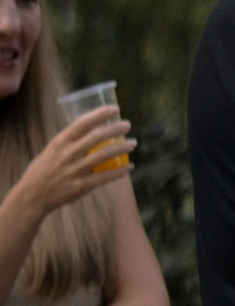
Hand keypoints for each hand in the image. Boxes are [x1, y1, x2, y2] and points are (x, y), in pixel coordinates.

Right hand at [5, 108, 134, 221]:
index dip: (99, 115)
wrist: (31, 196)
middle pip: (96, 137)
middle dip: (114, 129)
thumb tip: (90, 130)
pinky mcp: (80, 186)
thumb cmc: (42, 171)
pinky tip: (129, 167)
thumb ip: (69, 142)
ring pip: (103, 155)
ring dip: (121, 148)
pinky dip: (119, 171)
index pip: (81, 124)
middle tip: (127, 125)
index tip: (114, 109)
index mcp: (59, 143)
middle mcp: (67, 154)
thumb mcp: (51, 151)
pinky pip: (104, 177)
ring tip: (133, 143)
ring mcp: (74, 170)